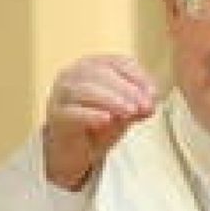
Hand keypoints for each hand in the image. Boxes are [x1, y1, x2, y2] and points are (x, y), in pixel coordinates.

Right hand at [43, 55, 156, 189]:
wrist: (77, 148)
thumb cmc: (103, 121)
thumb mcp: (128, 110)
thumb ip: (140, 102)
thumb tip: (152, 97)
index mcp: (95, 65)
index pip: (118, 62)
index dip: (138, 76)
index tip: (154, 93)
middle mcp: (74, 73)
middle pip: (99, 72)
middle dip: (126, 88)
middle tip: (144, 105)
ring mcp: (60, 93)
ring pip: (83, 89)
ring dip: (110, 99)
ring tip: (130, 111)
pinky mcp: (55, 115)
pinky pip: (70, 112)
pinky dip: (90, 114)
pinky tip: (106, 119)